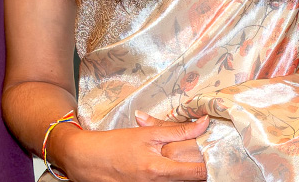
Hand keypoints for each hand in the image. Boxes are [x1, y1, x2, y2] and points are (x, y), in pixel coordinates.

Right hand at [45, 116, 209, 180]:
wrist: (85, 159)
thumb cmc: (114, 145)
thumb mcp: (147, 134)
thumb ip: (179, 130)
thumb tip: (204, 122)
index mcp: (159, 170)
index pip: (198, 173)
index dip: (209, 163)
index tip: (213, 153)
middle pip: (189, 180)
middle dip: (196, 168)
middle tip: (198, 155)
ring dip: (182, 172)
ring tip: (178, 159)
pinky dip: (168, 177)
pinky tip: (164, 167)